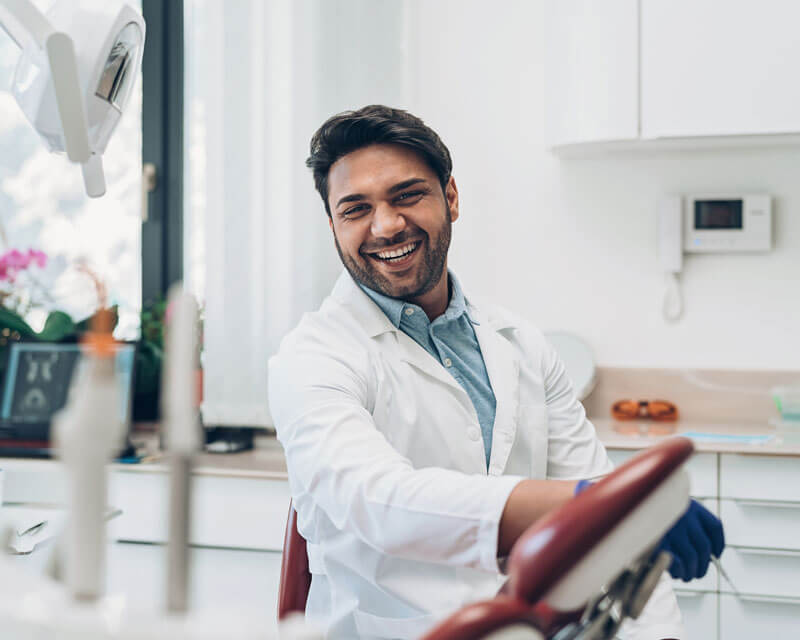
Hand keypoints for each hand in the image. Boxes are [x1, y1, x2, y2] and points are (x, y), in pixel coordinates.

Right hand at [573, 482, 724, 581]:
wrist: (604, 503)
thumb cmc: (629, 505)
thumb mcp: (652, 502)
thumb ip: (669, 513)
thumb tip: (688, 541)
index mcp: (685, 503)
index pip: (713, 526)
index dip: (718, 544)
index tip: (716, 554)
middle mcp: (681, 514)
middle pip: (703, 546)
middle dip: (702, 564)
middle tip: (696, 572)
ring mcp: (671, 527)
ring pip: (694, 556)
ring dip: (693, 571)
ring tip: (686, 575)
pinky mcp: (659, 541)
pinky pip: (678, 562)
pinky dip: (679, 570)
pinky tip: (676, 572)